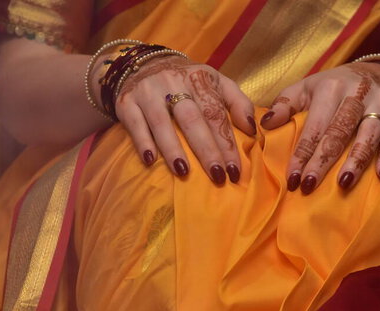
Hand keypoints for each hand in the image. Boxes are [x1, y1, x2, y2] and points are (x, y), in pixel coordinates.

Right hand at [98, 55, 255, 183]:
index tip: (235, 170)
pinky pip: (135, 124)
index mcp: (200, 79)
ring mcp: (148, 91)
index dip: (227, 143)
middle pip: (192, 119)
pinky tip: (150, 160)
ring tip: (184, 171)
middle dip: (206, 149)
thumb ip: (238, 102)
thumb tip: (253, 129)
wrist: (143, 64)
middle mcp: (174, 83)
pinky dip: (142, 142)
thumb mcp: (216, 83)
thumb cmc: (188, 82)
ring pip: (162, 122)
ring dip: (173, 148)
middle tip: (217, 176)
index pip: (216, 114)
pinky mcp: (126, 101)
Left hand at [260, 61, 379, 193]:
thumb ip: (284, 105)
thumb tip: (264, 124)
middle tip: (309, 186)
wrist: (373, 73)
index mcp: (330, 88)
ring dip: (355, 160)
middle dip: (323, 161)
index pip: (314, 126)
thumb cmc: (331, 89)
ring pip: (367, 134)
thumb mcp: (305, 89)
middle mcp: (356, 93)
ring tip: (344, 184)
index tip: (292, 179)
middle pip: (338, 132)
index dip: (302, 153)